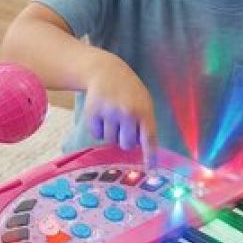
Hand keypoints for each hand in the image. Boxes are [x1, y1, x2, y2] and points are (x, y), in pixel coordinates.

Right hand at [84, 54, 157, 168]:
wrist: (105, 71)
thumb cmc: (129, 90)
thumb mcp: (144, 101)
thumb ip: (145, 123)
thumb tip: (142, 150)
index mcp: (144, 110)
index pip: (148, 139)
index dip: (150, 156)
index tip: (150, 170)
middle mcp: (127, 113)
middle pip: (127, 144)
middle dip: (125, 140)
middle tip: (124, 127)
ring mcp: (109, 113)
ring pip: (111, 141)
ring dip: (112, 134)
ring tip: (113, 116)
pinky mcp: (92, 114)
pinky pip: (97, 135)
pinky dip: (100, 129)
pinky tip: (102, 115)